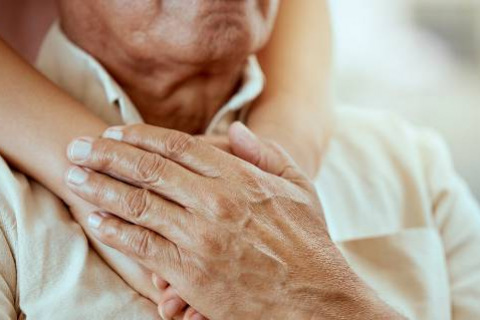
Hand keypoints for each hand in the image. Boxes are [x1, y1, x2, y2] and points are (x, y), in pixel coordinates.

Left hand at [65, 123, 403, 319]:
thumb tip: (236, 129)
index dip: (140, 136)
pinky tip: (96, 222)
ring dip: (100, 189)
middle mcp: (216, 201)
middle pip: (149, 169)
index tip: (114, 131)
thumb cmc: (310, 241)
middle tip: (77, 145)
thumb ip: (266, 153)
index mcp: (240, 178)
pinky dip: (116, 232)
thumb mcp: (299, 187)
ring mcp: (201, 237)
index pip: (177, 146)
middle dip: (107, 154)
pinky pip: (144, 246)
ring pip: (138, 205)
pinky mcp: (192, 273)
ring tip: (73, 177)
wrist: (316, 301)